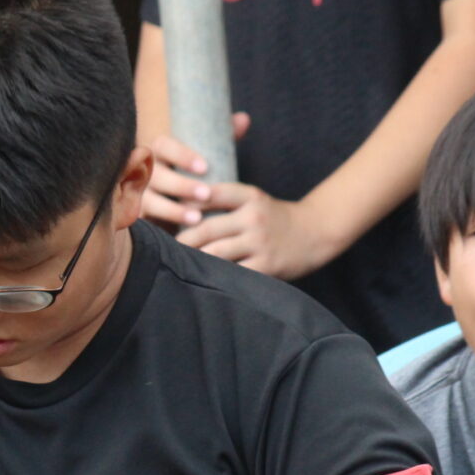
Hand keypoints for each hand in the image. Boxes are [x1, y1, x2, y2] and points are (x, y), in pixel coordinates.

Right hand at [141, 113, 250, 227]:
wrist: (177, 206)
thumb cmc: (196, 176)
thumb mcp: (209, 157)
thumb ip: (222, 138)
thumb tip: (243, 119)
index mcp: (160, 152)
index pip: (164, 146)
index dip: (182, 155)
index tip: (205, 167)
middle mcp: (144, 171)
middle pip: (157, 175)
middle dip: (181, 185)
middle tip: (206, 194)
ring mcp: (137, 195)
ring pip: (149, 201)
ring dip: (172, 210)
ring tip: (196, 219)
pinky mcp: (137, 217)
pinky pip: (142, 223)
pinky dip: (161, 227)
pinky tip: (178, 237)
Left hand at [174, 183, 339, 280]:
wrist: (316, 232)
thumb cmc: (275, 217)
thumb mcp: (255, 199)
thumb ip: (226, 200)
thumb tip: (182, 205)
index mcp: (250, 196)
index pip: (210, 195)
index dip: (185, 203)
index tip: (164, 213)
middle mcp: (253, 217)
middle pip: (206, 228)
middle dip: (181, 240)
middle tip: (159, 248)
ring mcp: (260, 243)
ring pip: (216, 253)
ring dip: (193, 260)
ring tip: (173, 265)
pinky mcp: (266, 265)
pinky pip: (233, 273)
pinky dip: (215, 276)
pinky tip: (199, 280)